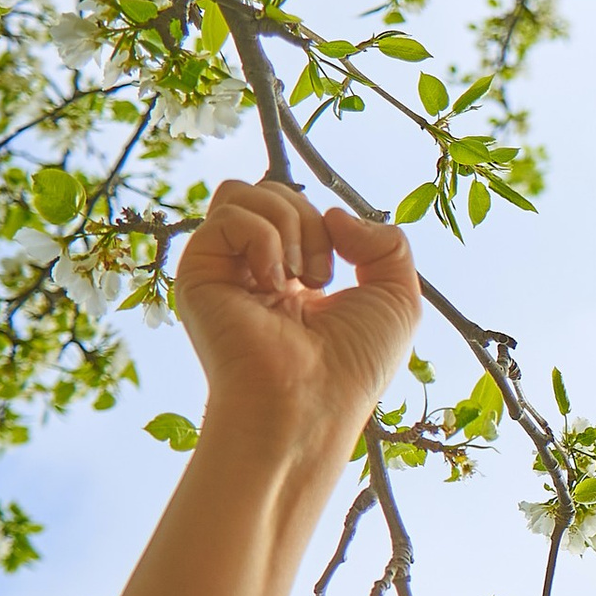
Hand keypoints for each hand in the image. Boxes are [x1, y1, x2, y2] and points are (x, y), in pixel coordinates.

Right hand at [172, 179, 420, 465]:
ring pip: (240, 192)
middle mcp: (252, 272)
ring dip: (287, 224)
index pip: (297, 208)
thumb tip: (334, 212)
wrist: (312, 404)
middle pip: (268, 191)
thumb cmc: (355, 366)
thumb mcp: (397, 297)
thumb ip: (386, 242)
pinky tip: (272, 285)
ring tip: (297, 279)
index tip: (342, 272)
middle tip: (318, 277)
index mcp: (293, 277)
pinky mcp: (198, 275)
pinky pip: (227, 216)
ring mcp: (223, 272)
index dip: (329, 222)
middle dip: (308, 219)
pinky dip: (262, 238)